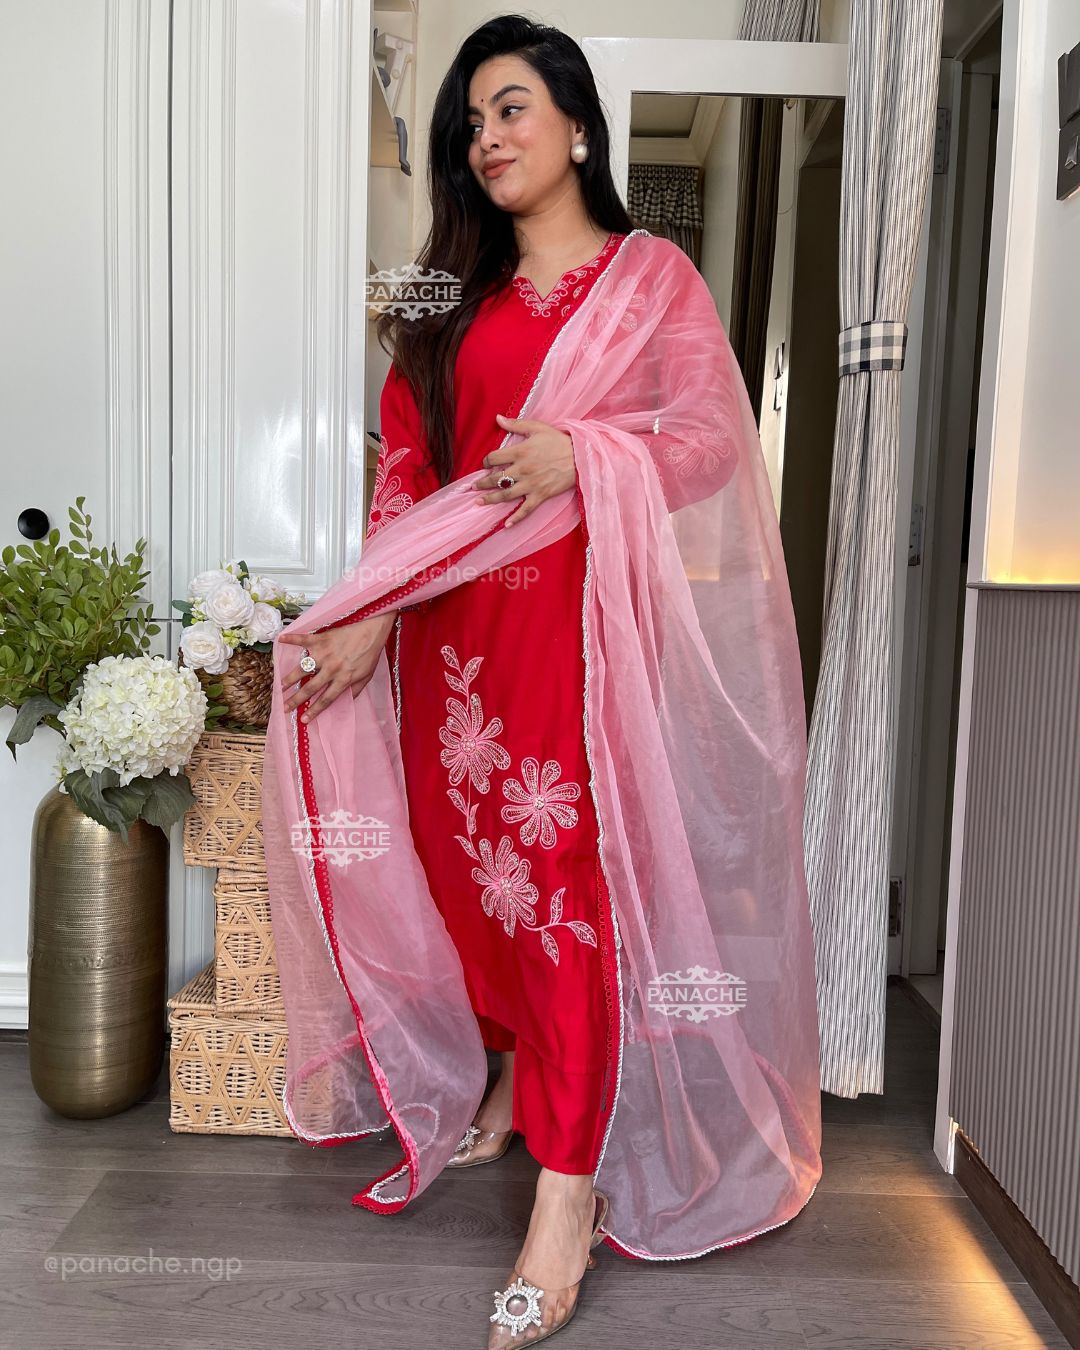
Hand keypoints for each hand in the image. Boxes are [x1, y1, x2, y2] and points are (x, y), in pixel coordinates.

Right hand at [277, 611, 396, 721]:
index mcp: (343, 679)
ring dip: (290, 678)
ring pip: (302, 668)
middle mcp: (331, 669)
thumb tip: (347, 702)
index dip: (314, 711)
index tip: (304, 720)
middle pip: (310, 688)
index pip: (326, 699)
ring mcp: (324, 654)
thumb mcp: (366, 676)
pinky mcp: (321, 639)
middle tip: (285, 707)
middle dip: (296, 700)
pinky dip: (292, 639)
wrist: (372, 631)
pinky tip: (280, 640)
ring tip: (281, 687)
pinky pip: (303, 640)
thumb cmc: (370, 654)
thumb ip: (355, 690)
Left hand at [473, 413, 576, 526]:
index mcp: (520, 452)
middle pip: (496, 479)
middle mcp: (522, 470)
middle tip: (473, 487)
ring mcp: (531, 485)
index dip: (486, 461)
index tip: (486, 464)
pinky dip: (516, 518)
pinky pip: (525, 510)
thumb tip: (498, 418)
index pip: (494, 458)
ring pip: (505, 495)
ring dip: (490, 500)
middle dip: (482, 483)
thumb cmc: (559, 441)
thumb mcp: (537, 428)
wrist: (580, 457)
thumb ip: (516, 424)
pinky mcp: (540, 495)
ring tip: (479, 502)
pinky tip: (506, 525)